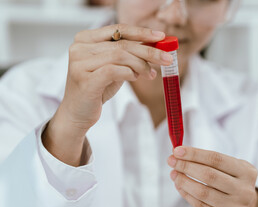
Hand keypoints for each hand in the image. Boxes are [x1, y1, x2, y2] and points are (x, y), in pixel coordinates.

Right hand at [43, 24, 172, 166]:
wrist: (78, 114)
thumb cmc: (97, 88)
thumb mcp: (114, 67)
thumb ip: (128, 55)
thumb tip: (155, 45)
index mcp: (85, 39)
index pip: (118, 29)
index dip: (141, 32)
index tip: (161, 36)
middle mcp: (79, 48)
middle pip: (122, 44)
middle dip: (149, 51)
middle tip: (167, 59)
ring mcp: (79, 63)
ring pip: (120, 56)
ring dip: (141, 65)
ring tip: (150, 74)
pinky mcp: (85, 80)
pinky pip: (114, 70)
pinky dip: (129, 73)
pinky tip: (134, 77)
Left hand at [167, 146, 257, 206]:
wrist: (244, 206)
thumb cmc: (231, 179)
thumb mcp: (229, 166)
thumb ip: (207, 158)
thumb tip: (179, 153)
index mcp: (247, 172)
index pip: (216, 159)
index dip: (194, 154)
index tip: (177, 150)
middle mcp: (244, 191)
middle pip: (209, 176)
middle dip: (186, 166)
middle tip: (172, 161)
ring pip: (202, 193)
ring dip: (183, 181)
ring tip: (174, 173)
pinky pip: (200, 206)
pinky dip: (186, 194)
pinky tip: (179, 186)